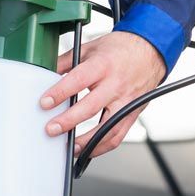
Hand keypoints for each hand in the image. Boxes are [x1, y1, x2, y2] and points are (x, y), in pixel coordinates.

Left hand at [39, 31, 165, 156]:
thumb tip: (47, 71)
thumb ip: (68, 60)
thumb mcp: (90, 47)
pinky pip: (118, 135)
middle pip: (90, 107)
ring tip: (69, 146)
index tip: (45, 102)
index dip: (60, 92)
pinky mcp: (132, 114)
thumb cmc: (119, 48)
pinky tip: (88, 148)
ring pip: (106, 128)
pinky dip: (102, 146)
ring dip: (86, 141)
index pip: (78, 80)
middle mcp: (115, 85)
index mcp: (102, 65)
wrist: (149, 51)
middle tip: (51, 129)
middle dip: (68, 121)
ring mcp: (126, 102)